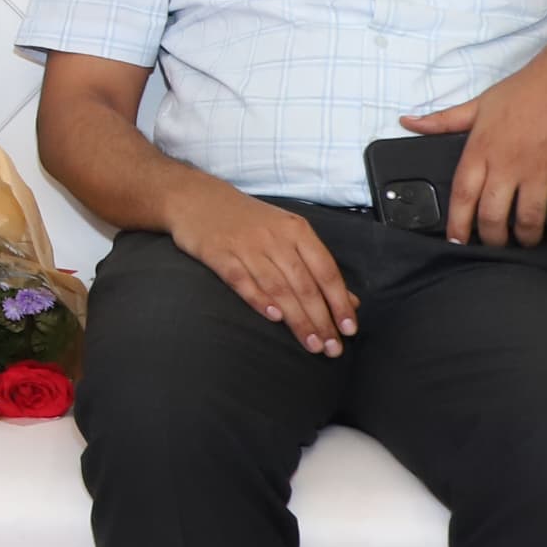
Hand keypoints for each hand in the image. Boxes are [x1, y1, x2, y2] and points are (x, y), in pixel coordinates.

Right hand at [166, 184, 359, 353]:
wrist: (196, 198)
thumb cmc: (248, 220)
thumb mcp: (287, 233)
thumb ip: (316, 265)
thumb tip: (350, 300)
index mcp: (296, 231)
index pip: (326, 271)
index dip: (339, 302)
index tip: (350, 330)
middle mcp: (274, 238)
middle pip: (304, 285)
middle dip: (321, 320)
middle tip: (332, 349)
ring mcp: (245, 246)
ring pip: (278, 287)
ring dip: (297, 319)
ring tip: (311, 344)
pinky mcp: (218, 253)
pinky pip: (241, 280)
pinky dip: (258, 299)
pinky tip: (273, 317)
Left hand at [404, 36, 546, 243]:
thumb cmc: (526, 87)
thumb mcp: (480, 102)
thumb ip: (444, 120)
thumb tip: (407, 122)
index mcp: (482, 149)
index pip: (462, 195)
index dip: (457, 224)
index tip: (456, 242)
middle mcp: (508, 164)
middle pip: (493, 215)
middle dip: (492, 238)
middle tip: (495, 245)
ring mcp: (542, 169)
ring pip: (529, 219)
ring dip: (526, 238)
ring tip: (525, 242)